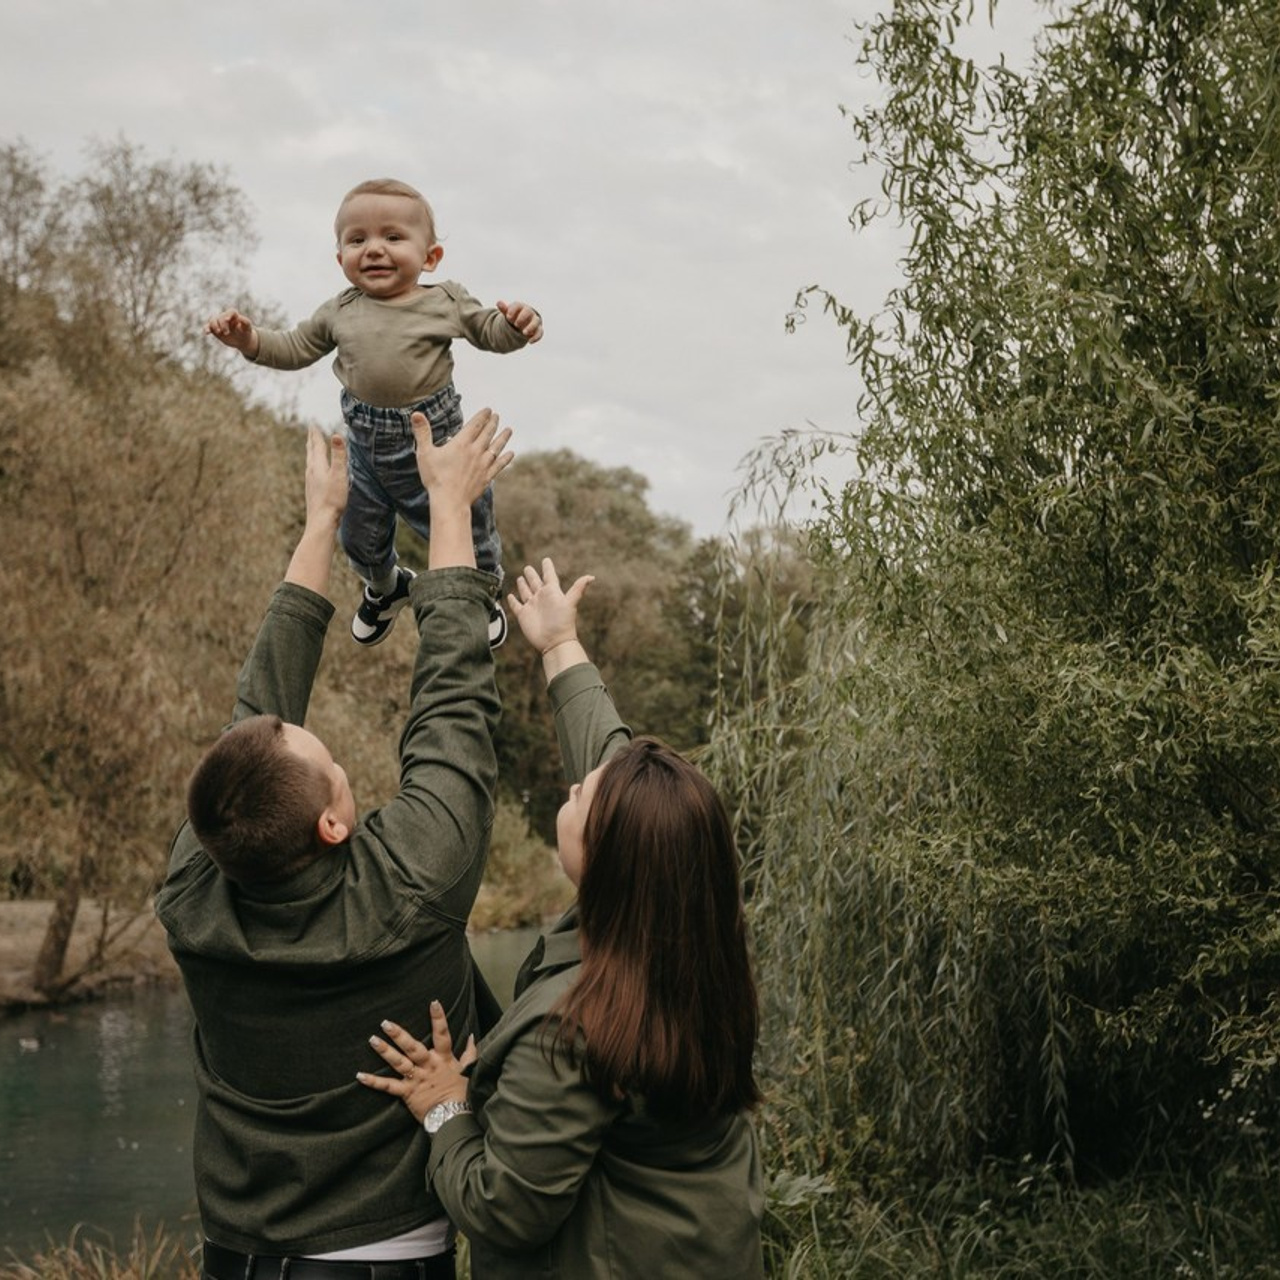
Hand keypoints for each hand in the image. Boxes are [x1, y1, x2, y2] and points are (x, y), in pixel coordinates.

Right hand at [205, 308, 258, 356]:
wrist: (241, 340)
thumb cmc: (245, 332)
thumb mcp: (248, 328)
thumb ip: (245, 322)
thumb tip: (239, 318)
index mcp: (234, 316)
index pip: (231, 312)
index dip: (228, 314)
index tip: (227, 320)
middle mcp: (225, 317)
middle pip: (221, 317)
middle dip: (222, 324)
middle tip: (226, 333)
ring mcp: (219, 323)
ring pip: (213, 320)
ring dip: (214, 325)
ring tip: (218, 332)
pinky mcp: (215, 329)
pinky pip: (208, 327)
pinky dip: (206, 329)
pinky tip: (206, 333)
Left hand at [304, 426, 347, 526]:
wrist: (322, 521)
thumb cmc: (332, 499)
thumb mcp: (339, 475)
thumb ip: (339, 455)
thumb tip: (336, 435)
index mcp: (318, 466)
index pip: (317, 445)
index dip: (316, 433)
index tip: (313, 422)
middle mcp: (311, 472)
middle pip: (311, 452)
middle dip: (312, 440)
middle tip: (311, 430)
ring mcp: (310, 482)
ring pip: (310, 462)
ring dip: (311, 452)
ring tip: (312, 447)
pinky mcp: (313, 491)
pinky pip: (312, 472)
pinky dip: (313, 464)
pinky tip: (315, 471)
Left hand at [357, 1000, 476, 1123]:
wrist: (453, 1117)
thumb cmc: (462, 1094)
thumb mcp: (468, 1071)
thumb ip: (470, 1053)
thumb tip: (473, 1036)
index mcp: (443, 1059)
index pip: (442, 1035)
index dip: (438, 1018)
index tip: (433, 1002)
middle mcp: (428, 1066)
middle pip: (412, 1047)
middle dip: (399, 1034)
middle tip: (385, 1023)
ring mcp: (416, 1079)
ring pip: (399, 1062)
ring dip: (385, 1051)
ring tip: (373, 1039)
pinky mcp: (407, 1093)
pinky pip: (388, 1086)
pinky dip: (374, 1081)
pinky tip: (360, 1075)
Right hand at [412, 407, 512, 505]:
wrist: (449, 501)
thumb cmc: (435, 478)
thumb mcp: (425, 453)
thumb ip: (422, 432)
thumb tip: (416, 413)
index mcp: (461, 444)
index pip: (475, 425)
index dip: (482, 416)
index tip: (488, 410)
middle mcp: (475, 452)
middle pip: (487, 434)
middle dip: (492, 423)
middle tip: (496, 416)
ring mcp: (483, 465)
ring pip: (496, 447)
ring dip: (503, 437)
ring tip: (509, 430)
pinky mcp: (486, 477)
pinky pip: (499, 465)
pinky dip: (506, 458)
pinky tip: (511, 454)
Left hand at [497, 300, 542, 343]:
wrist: (521, 324)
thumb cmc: (514, 317)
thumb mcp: (508, 314)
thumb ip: (504, 309)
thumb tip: (498, 303)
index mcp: (521, 307)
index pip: (518, 305)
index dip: (513, 310)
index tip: (508, 317)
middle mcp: (529, 312)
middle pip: (528, 312)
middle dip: (522, 317)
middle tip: (516, 324)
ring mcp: (534, 321)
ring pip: (536, 322)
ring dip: (530, 327)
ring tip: (524, 333)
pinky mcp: (538, 329)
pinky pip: (540, 332)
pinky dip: (536, 337)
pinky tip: (530, 342)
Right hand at [508, 558, 593, 654]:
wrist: (554, 642)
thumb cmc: (563, 622)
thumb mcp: (571, 602)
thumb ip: (578, 588)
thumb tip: (592, 576)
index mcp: (552, 592)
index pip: (550, 576)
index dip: (547, 568)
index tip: (546, 560)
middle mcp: (542, 598)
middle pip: (535, 582)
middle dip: (531, 575)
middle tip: (528, 567)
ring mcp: (532, 606)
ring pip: (525, 592)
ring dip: (522, 585)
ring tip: (520, 578)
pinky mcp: (523, 615)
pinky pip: (516, 606)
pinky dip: (513, 601)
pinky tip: (510, 596)